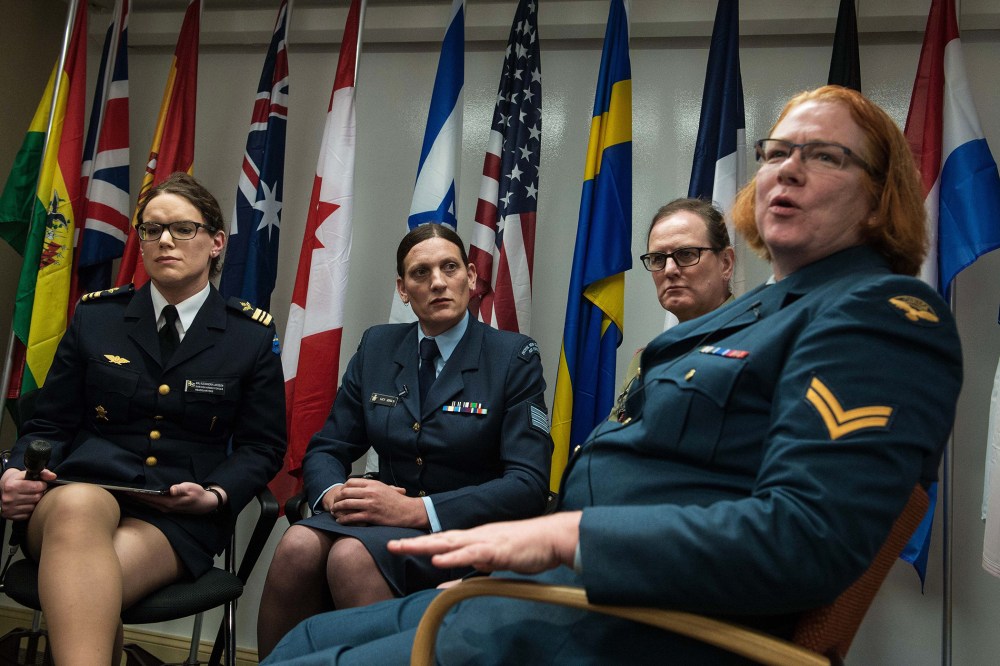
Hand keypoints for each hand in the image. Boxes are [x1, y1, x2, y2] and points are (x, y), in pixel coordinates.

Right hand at [0, 467, 55, 519]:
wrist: (2, 489)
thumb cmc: (16, 481)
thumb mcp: (26, 474)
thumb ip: (42, 473)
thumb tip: (53, 476)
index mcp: (11, 486)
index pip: (36, 487)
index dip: (42, 485)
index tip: (40, 484)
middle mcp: (9, 498)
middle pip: (36, 497)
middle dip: (40, 493)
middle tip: (36, 491)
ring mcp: (9, 509)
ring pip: (34, 507)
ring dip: (35, 502)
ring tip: (31, 497)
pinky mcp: (10, 516)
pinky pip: (28, 515)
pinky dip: (30, 510)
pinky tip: (27, 504)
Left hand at [126, 482, 225, 514]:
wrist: (205, 504)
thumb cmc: (198, 494)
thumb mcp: (191, 489)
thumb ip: (181, 489)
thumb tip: (172, 489)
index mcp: (169, 502)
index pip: (149, 497)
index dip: (138, 493)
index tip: (126, 489)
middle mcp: (164, 507)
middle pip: (145, 502)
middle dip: (134, 496)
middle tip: (121, 491)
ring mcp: (165, 509)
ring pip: (147, 504)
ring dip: (137, 499)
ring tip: (127, 493)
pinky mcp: (166, 508)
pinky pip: (151, 504)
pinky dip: (143, 500)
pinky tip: (139, 497)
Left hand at [324, 477, 428, 528]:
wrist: (407, 511)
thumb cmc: (396, 500)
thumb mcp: (384, 487)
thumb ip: (371, 485)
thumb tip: (359, 484)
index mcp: (373, 483)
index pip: (350, 482)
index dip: (343, 488)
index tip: (340, 493)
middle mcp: (370, 492)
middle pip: (346, 492)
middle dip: (337, 499)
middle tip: (334, 503)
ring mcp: (370, 504)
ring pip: (347, 504)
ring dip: (337, 508)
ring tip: (334, 512)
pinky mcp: (370, 516)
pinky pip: (352, 517)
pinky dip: (343, 519)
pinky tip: (340, 521)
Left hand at [388, 511, 582, 574]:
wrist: (552, 538)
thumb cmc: (526, 549)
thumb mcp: (493, 563)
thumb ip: (471, 570)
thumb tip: (449, 583)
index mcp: (475, 539)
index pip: (443, 541)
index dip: (421, 544)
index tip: (399, 546)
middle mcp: (476, 536)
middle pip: (439, 538)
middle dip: (414, 543)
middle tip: (390, 545)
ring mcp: (485, 541)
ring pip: (450, 542)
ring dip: (426, 545)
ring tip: (404, 547)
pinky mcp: (497, 550)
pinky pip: (471, 553)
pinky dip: (454, 555)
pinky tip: (439, 558)